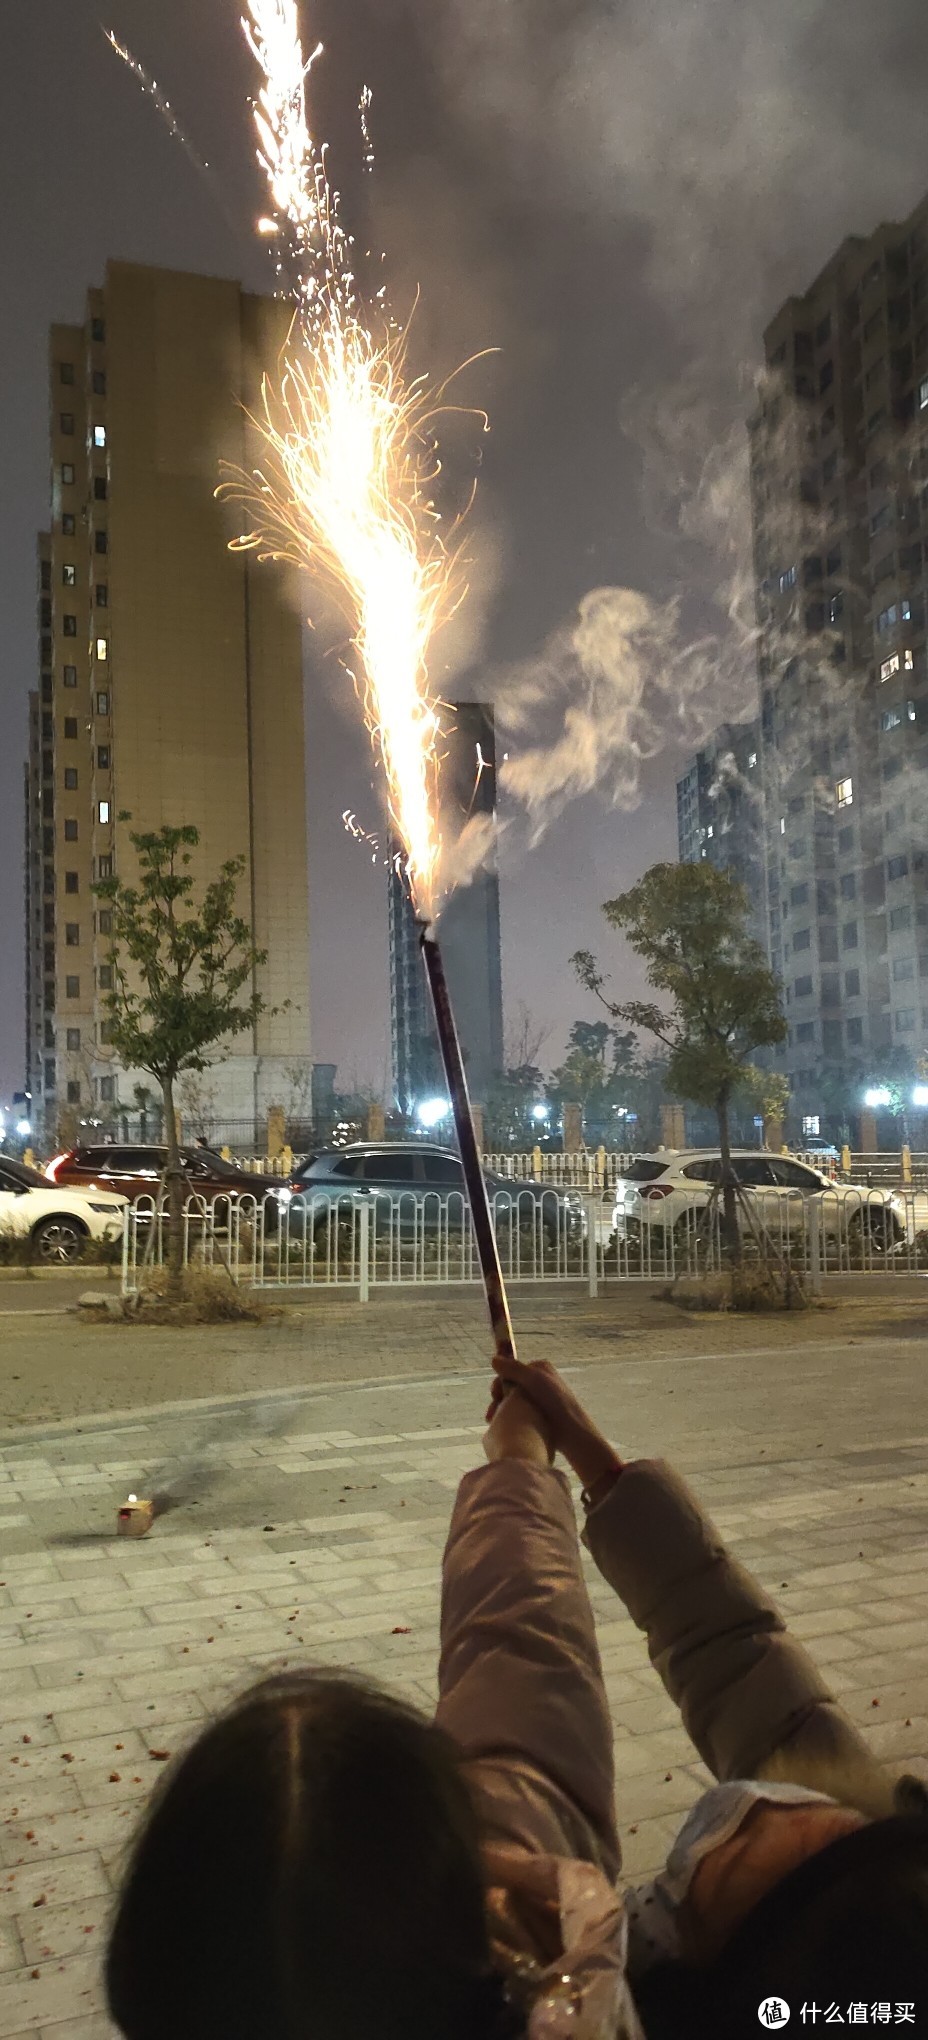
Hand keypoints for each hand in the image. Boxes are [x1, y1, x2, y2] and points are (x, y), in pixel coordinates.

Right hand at [487, 1357, 622, 1492]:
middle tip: (492, 1413)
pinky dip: (509, 1417)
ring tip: (493, 1421)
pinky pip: (519, 1413)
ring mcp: (540, 1399)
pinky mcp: (540, 1415)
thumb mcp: (533, 1379)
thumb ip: (513, 1368)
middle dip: (499, 1398)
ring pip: (513, 1401)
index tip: (495, 1394)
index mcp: (540, 1368)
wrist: (571, 1431)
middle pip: (511, 1386)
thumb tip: (494, 1359)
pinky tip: (503, 1426)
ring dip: (501, 1410)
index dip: (501, 1381)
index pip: (513, 1370)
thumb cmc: (554, 1401)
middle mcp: (541, 1381)